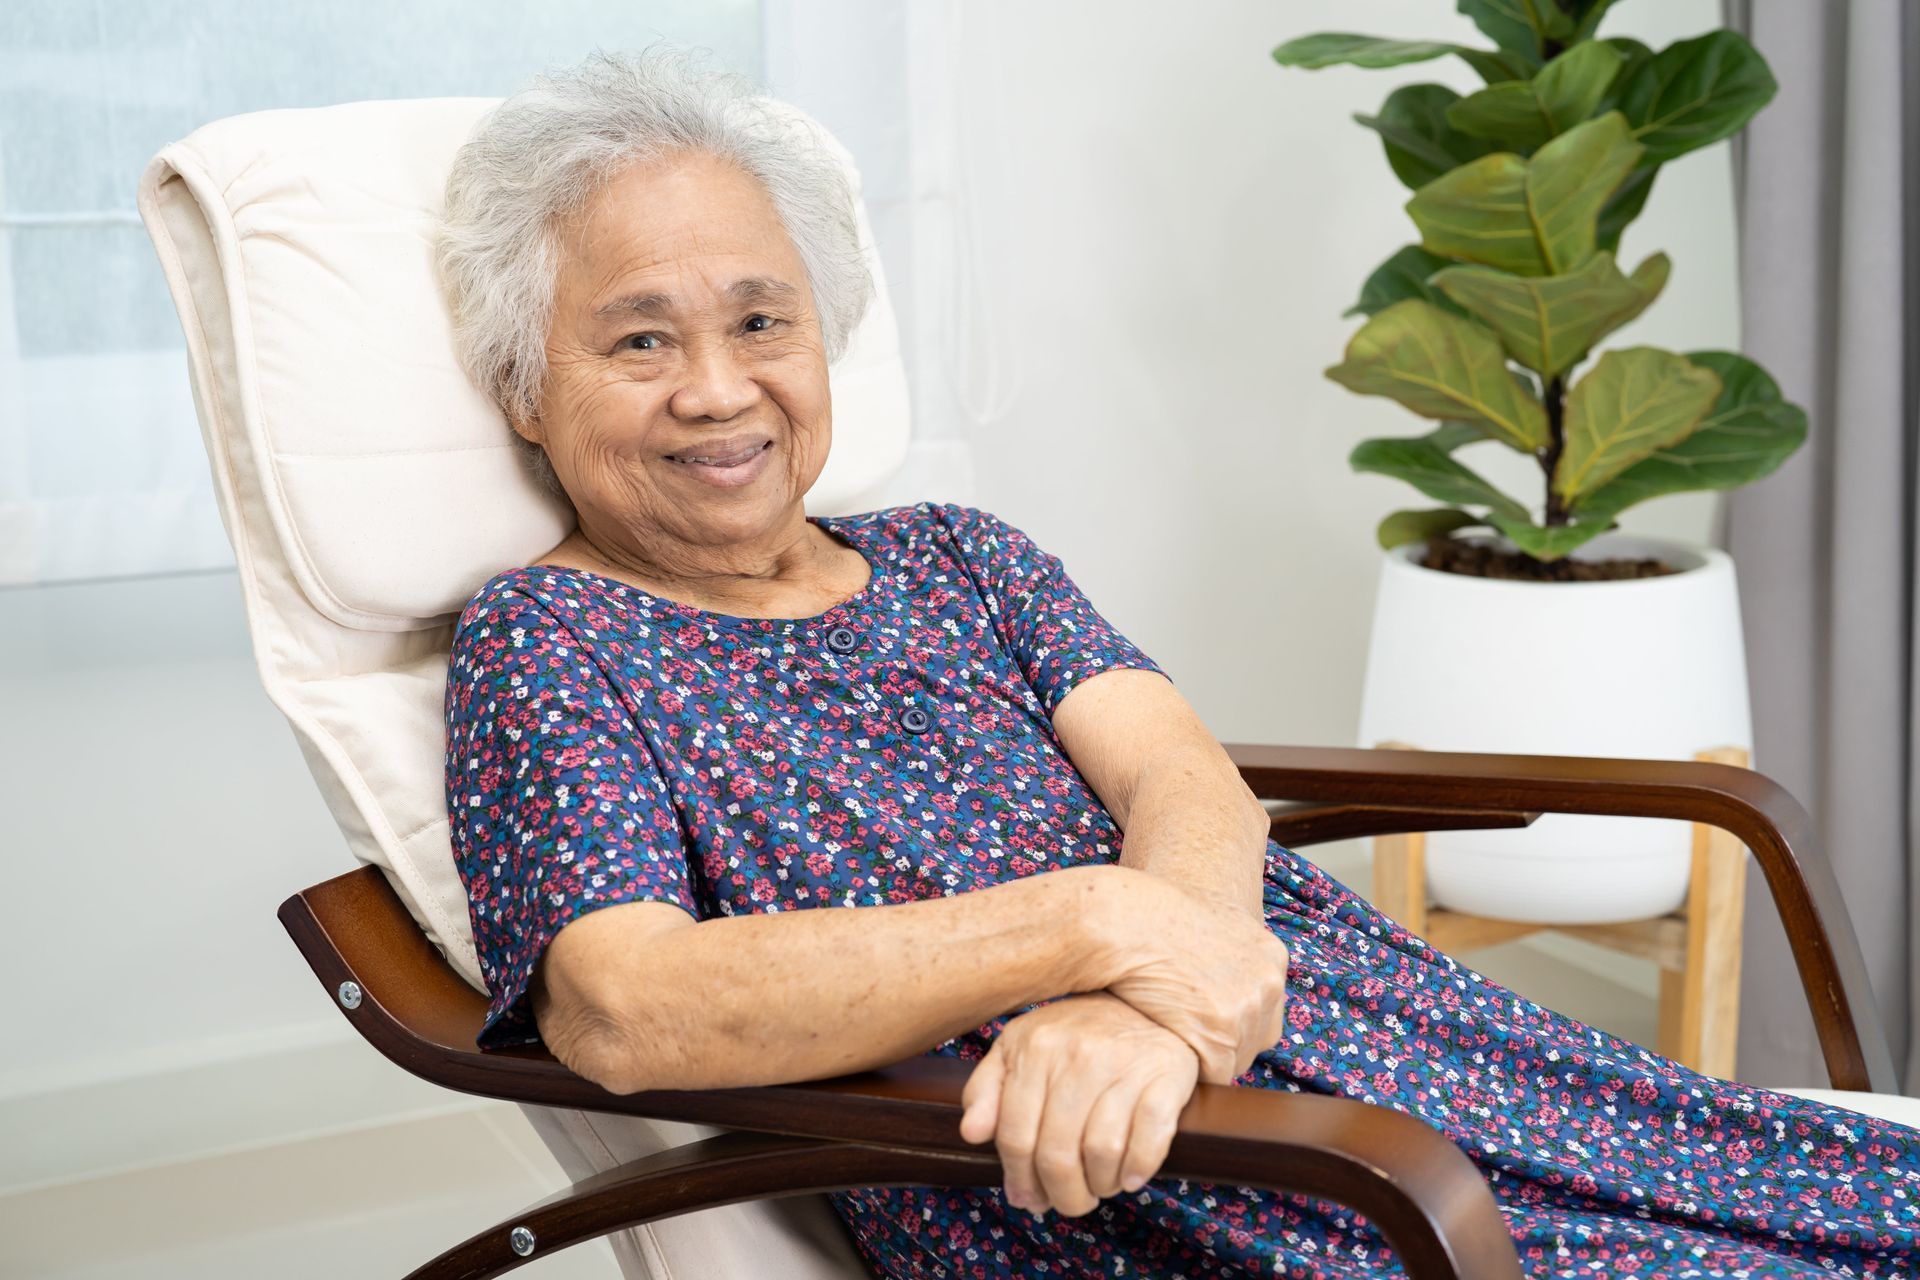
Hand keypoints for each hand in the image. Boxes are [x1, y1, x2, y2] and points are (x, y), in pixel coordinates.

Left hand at [960, 992, 1198, 1217]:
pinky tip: (1130, 1177)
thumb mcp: (1017, 1049)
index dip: (1020, 1179)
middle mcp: (1078, 1053)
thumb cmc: (1071, 1036)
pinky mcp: (1166, 1075)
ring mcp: (1124, 1063)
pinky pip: (1150, 1139)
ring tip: (1100, 1185)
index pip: (1015, 1137)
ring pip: (1102, 1153)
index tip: (1028, 1198)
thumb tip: (971, 1134)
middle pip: (1058, 1154)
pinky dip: (1138, 1169)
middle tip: (1070, 1202)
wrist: (1143, 1002)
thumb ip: (986, 1090)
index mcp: (1035, 1048)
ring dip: (1101, 1185)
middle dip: (1062, 1195)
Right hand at [1086, 866, 1290, 1084]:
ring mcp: (1247, 1010)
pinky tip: (1167, 1051)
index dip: (1232, 1018)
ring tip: (1172, 1039)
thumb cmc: (1153, 915)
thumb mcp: (1212, 917)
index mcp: (1271, 955)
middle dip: (1223, 1041)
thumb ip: (1230, 951)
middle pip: (1255, 1038)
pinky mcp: (1221, 1036)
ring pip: (1235, 1060)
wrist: (1125, 921)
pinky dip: (1192, 1071)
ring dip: (1205, 1057)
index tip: (1202, 1016)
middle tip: (1185, 1030)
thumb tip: (1223, 976)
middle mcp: (1269, 983)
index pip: (1265, 1008)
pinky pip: (1214, 1075)